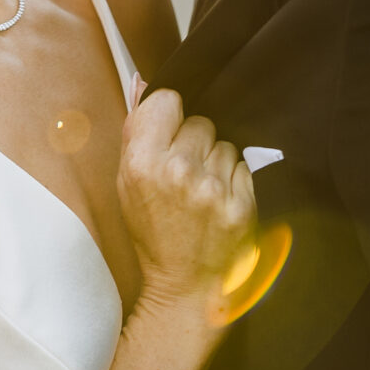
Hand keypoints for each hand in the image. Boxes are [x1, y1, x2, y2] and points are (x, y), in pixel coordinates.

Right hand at [119, 89, 254, 311]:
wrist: (184, 286)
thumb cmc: (153, 233)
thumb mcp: (126, 184)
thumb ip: (135, 132)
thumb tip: (143, 83)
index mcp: (143, 164)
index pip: (167, 100)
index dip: (168, 116)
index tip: (168, 134)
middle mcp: (179, 172)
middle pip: (200, 121)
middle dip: (193, 141)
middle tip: (185, 172)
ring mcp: (214, 190)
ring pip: (225, 144)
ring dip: (216, 161)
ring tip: (202, 190)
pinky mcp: (243, 205)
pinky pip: (243, 167)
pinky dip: (234, 179)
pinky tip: (219, 201)